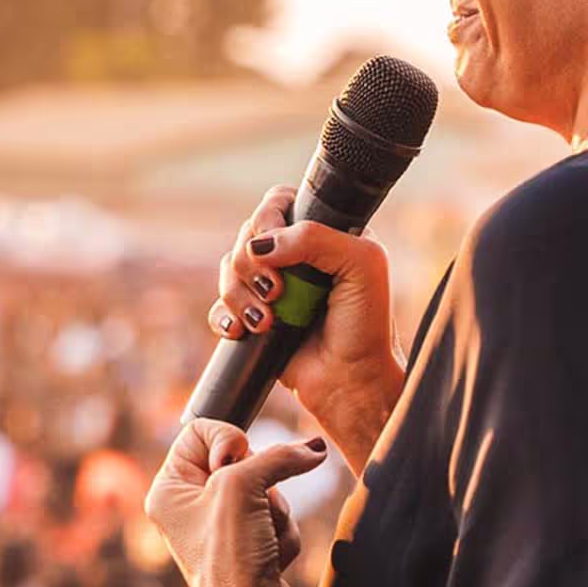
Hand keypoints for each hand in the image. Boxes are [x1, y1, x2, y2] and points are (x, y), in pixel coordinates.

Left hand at [144, 419, 327, 586]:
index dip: (228, 439)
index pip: (200, 429)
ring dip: (275, 511)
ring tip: (261, 538)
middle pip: (241, 460)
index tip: (236, 462)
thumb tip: (314, 450)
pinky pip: (276, 518)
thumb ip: (279, 456)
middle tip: (251, 508)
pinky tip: (271, 558)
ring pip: (265, 489)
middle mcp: (187, 506)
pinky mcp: (246, 545)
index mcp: (167, 489)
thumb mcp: (244, 487)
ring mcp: (218, 527)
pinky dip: (282, 534)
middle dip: (260, 483)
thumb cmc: (230, 555)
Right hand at [209, 186, 404, 469]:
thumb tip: (260, 244)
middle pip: (246, 236)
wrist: (352, 382)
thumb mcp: (361, 265)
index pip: (278, 203)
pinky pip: (220, 306)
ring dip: (240, 295)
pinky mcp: (255, 319)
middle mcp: (295, 257)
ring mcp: (272, 288)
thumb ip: (315, 238)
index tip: (275, 248)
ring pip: (229, 269)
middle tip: (277, 292)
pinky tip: (242, 331)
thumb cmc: (366, 325)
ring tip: (266, 322)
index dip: (267, 218)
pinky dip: (225, 316)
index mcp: (324, 233)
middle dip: (252, 265)